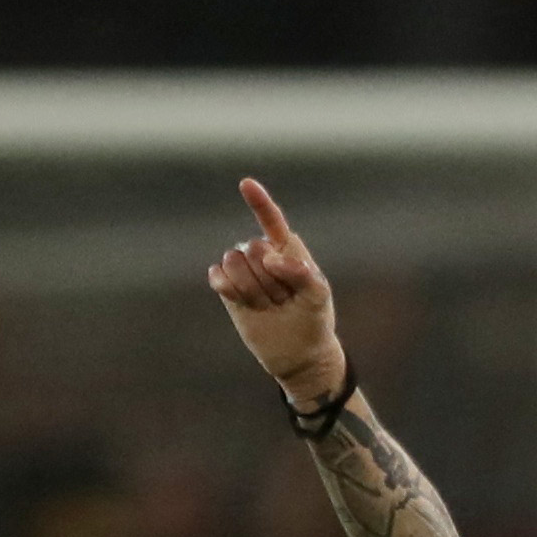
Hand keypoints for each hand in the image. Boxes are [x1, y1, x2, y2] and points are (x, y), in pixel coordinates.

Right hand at [207, 177, 347, 406]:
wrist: (298, 352)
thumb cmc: (313, 319)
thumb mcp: (318, 295)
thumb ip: (301, 271)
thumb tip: (270, 258)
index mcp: (287, 248)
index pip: (271, 220)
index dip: (258, 202)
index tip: (246, 184)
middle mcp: (261, 253)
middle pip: (252, 247)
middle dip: (269, 278)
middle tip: (283, 298)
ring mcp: (243, 269)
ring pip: (233, 261)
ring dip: (253, 289)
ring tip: (268, 304)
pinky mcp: (226, 287)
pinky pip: (218, 276)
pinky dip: (229, 289)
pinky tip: (244, 302)